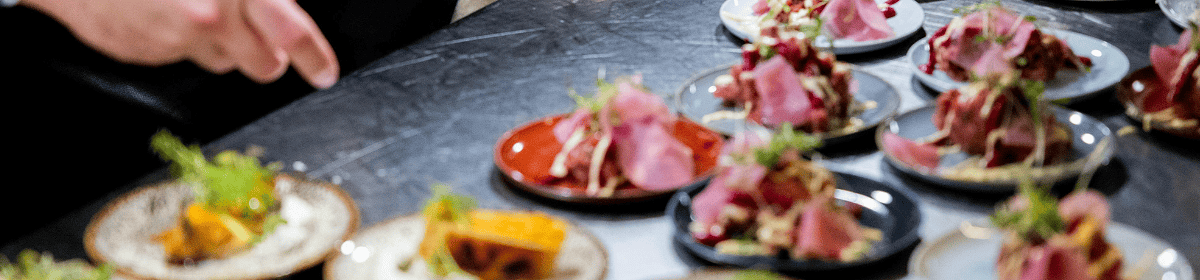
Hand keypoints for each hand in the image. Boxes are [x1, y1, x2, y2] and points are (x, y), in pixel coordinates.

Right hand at [22, 0, 339, 88]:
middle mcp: (212, 16)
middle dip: (267, 57)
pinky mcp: (147, 53)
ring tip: (189, 8)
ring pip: (220, 61)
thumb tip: (277, 7)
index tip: (324, 72)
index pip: (294, 33)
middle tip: (258, 41)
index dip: (314, 57)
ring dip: (216, 44)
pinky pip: (176, 56)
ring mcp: (176, 39)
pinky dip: (173, 40)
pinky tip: (155, 11)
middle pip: (263, 65)